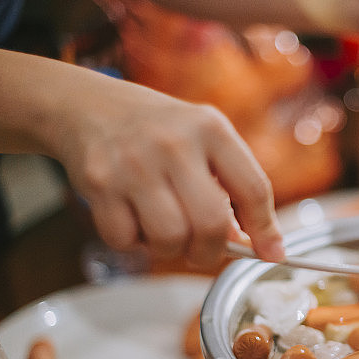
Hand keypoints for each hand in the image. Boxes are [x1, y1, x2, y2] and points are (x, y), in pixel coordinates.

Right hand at [57, 76, 283, 268]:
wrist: (86, 105)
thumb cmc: (157, 131)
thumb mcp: (202, 140)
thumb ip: (230, 186)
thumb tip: (250, 244)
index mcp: (211, 129)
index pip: (254, 189)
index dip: (266, 230)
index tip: (271, 252)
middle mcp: (174, 144)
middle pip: (211, 224)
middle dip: (212, 251)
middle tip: (204, 250)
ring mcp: (134, 164)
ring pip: (169, 240)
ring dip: (171, 250)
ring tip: (166, 230)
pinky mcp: (98, 183)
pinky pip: (126, 241)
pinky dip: (134, 244)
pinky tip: (134, 221)